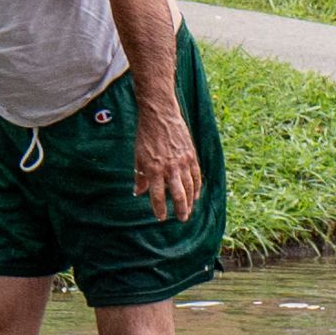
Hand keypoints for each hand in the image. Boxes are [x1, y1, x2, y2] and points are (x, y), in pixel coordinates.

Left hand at [133, 103, 204, 219]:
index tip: (160, 218)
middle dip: (180, 209)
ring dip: (190, 201)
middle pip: (178, 195)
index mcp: (153, 169)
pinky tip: (196, 195)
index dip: (159, 209)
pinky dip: (197, 187)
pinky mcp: (191, 155)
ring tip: (189, 211)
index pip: (157, 196)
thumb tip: (138, 192)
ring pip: (189, 187)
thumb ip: (140, 176)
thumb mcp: (138, 156)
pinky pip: (196, 175)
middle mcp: (169, 168)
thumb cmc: (146, 136)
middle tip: (181, 219)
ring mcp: (182, 162)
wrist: (160, 115)